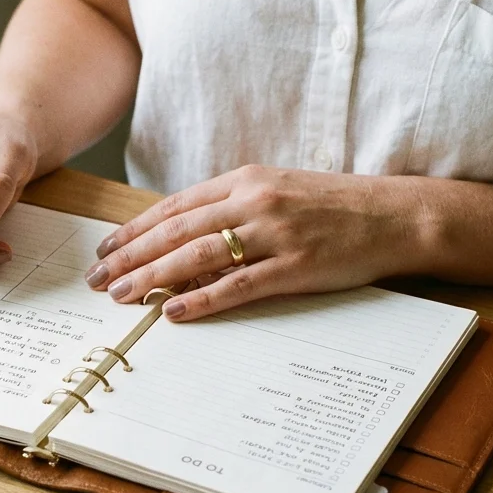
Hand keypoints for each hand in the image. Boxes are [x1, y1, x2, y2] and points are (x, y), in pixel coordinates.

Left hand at [84, 165, 428, 319]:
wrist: (395, 215)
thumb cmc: (332, 206)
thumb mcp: (276, 191)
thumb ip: (230, 208)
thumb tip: (180, 238)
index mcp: (244, 180)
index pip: (174, 207)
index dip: (134, 229)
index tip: (104, 248)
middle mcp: (254, 202)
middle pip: (175, 232)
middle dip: (129, 255)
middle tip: (97, 278)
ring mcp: (275, 234)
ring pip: (197, 257)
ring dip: (152, 277)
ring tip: (121, 294)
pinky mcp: (296, 266)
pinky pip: (238, 285)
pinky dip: (201, 300)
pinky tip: (173, 312)